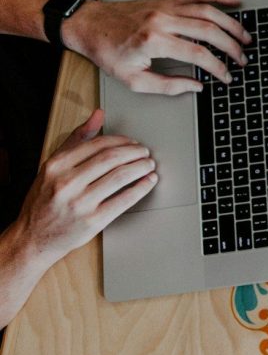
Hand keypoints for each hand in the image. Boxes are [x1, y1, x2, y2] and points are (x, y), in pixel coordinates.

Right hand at [16, 110, 156, 267]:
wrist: (32, 239)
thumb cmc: (45, 200)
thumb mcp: (53, 166)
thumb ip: (77, 139)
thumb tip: (98, 115)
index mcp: (57, 166)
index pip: (99, 144)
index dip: (122, 141)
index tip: (133, 143)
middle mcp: (66, 183)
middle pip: (112, 158)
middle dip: (135, 152)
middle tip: (145, 153)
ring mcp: (80, 203)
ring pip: (120, 176)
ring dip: (141, 167)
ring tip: (149, 165)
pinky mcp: (92, 222)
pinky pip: (124, 200)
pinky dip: (141, 188)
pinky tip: (149, 182)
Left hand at [61, 0, 251, 94]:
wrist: (90, 25)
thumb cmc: (108, 53)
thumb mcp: (133, 80)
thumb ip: (167, 86)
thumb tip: (195, 86)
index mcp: (155, 41)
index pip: (198, 54)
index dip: (218, 67)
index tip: (227, 76)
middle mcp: (163, 20)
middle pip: (209, 30)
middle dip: (231, 46)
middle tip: (243, 58)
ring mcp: (167, 7)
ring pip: (209, 11)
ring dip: (231, 24)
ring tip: (245, 37)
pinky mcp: (167, 1)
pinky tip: (234, 2)